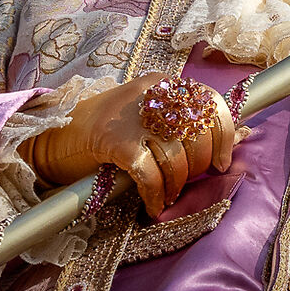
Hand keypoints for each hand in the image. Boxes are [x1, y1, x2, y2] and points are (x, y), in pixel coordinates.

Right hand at [22, 78, 234, 217]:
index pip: (210, 103)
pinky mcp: (115, 141)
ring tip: (166, 196)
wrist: (52, 136)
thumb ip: (185, 124)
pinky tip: (153, 206)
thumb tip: (238, 139)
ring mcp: (132, 117)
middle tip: (184, 182)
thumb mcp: (147, 117)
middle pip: (197, 134)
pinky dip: (156, 195)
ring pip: (177, 156)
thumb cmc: (104, 131)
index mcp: (162, 84)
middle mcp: (151, 94)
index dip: (223, 137)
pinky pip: (150, 174)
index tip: (221, 162)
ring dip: (176, 184)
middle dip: (198, 166)